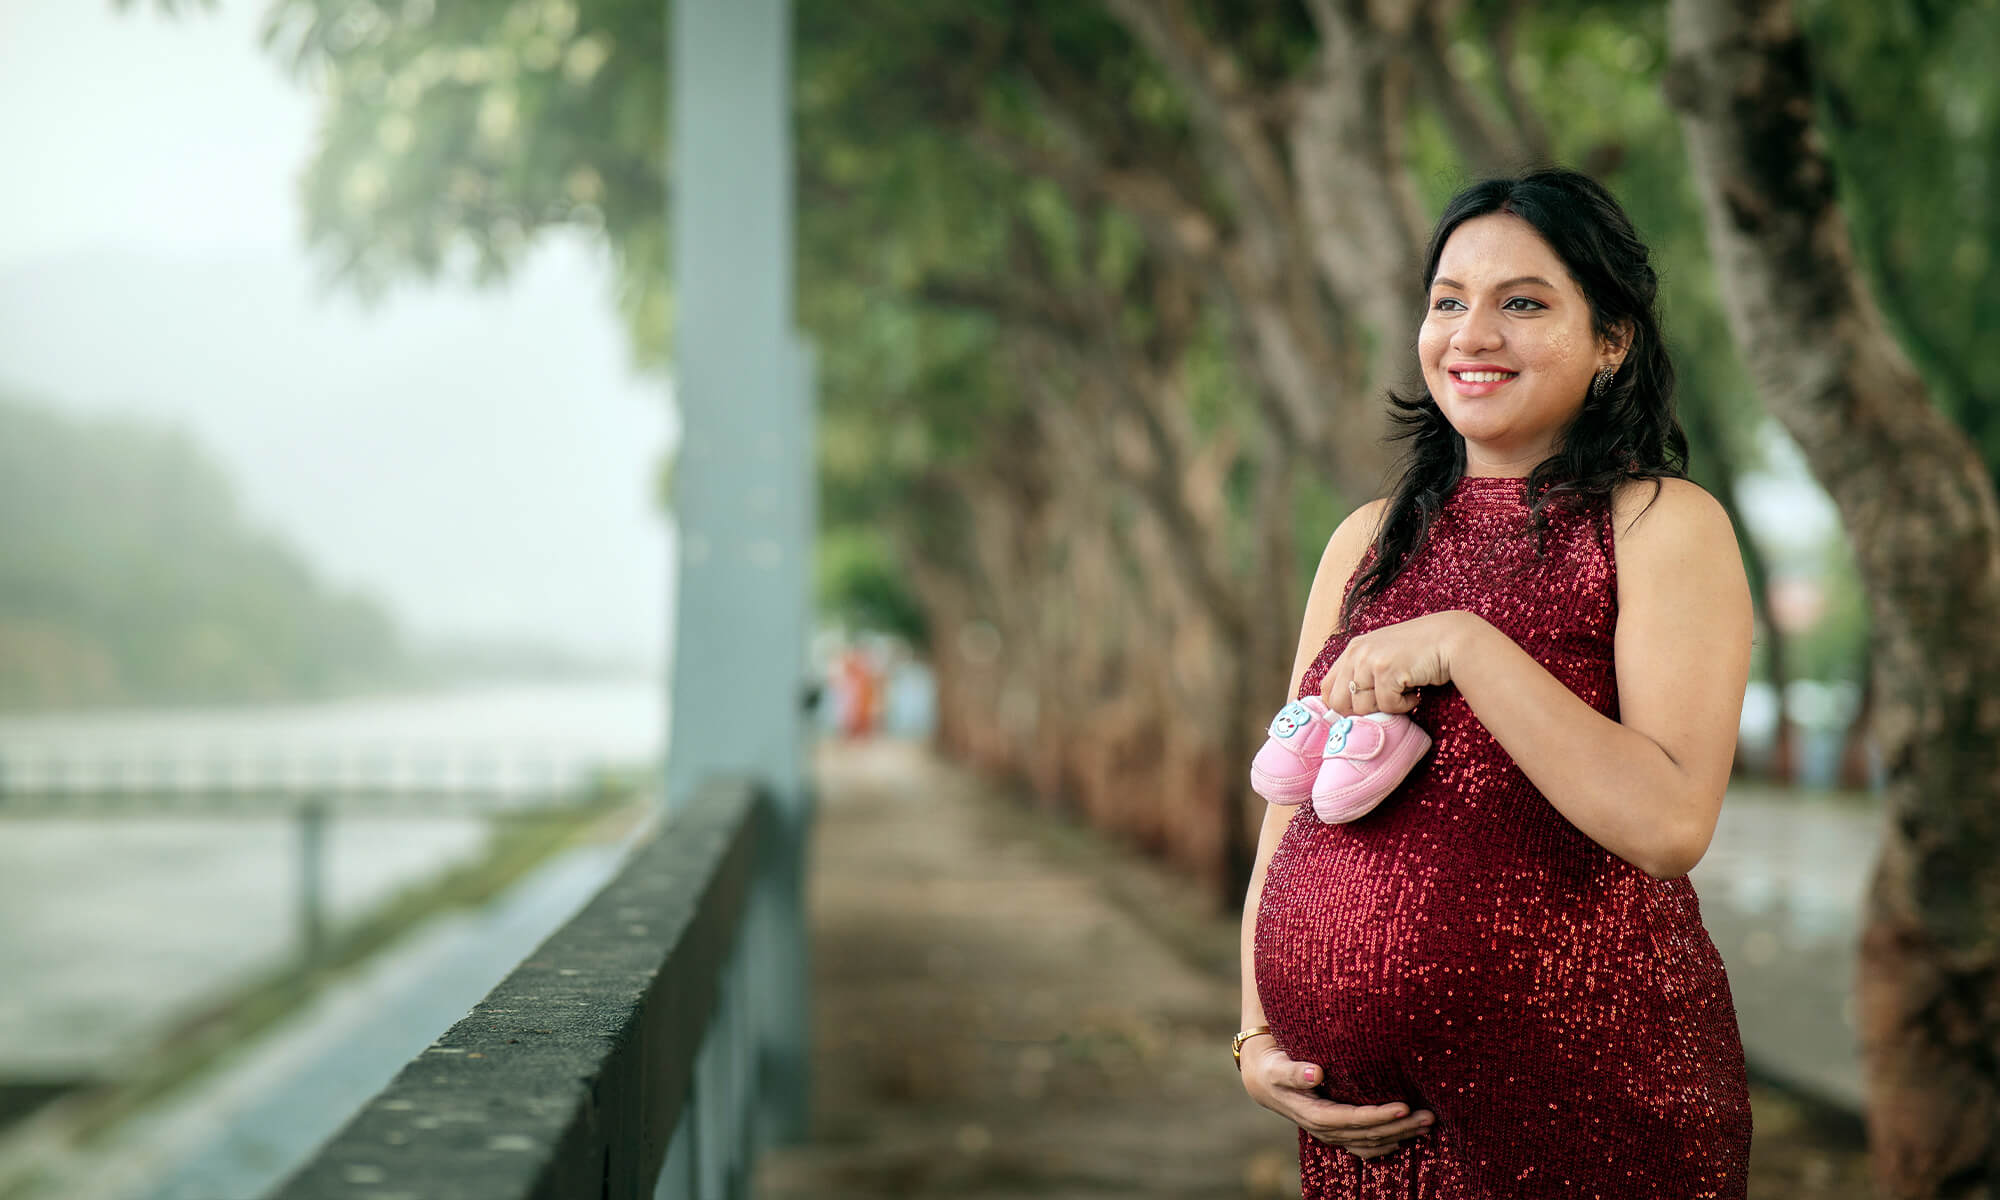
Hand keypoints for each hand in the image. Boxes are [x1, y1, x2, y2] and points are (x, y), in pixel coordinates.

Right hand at [1239, 1038, 1435, 1159]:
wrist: (1264, 1081)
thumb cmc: (1274, 1068)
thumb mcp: (1278, 1067)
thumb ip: (1295, 1072)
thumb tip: (1316, 1074)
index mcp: (1313, 1114)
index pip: (1353, 1118)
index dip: (1379, 1116)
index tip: (1403, 1107)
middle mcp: (1325, 1129)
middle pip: (1368, 1134)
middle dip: (1400, 1127)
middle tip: (1429, 1116)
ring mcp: (1332, 1134)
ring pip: (1371, 1142)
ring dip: (1401, 1135)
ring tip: (1427, 1125)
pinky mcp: (1337, 1131)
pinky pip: (1365, 1145)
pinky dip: (1386, 1143)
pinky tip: (1404, 1136)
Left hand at [1321, 612, 1483, 717]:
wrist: (1451, 639)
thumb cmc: (1420, 651)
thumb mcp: (1384, 656)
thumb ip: (1363, 674)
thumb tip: (1344, 710)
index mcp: (1353, 650)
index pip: (1327, 689)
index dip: (1342, 707)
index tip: (1364, 710)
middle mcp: (1357, 653)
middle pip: (1339, 704)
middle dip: (1363, 711)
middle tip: (1387, 702)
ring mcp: (1370, 661)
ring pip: (1363, 708)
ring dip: (1387, 706)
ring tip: (1404, 691)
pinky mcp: (1386, 670)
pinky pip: (1387, 706)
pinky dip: (1405, 705)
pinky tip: (1415, 690)